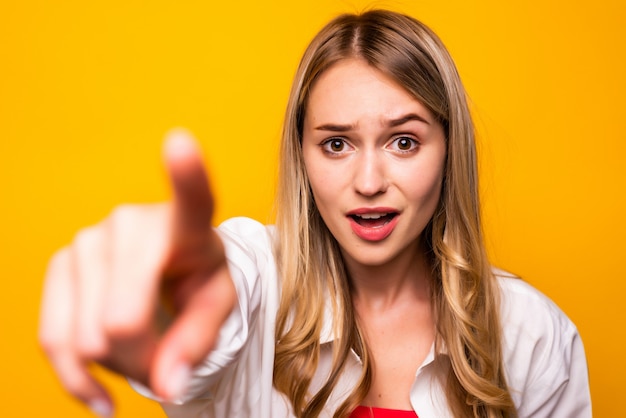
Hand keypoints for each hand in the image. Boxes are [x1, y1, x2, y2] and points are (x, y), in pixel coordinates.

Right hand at [38, 130, 236, 416]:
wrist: (169, 271)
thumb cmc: (199, 280)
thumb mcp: (217, 307)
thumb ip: (199, 343)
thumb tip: (167, 383)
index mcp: (188, 224)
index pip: (191, 197)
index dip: (186, 174)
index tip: (181, 142)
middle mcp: (131, 223)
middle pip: (122, 324)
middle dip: (145, 360)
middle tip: (167, 356)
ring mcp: (88, 239)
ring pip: (87, 339)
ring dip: (117, 367)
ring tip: (143, 356)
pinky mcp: (58, 264)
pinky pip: (53, 339)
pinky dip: (77, 379)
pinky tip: (100, 395)